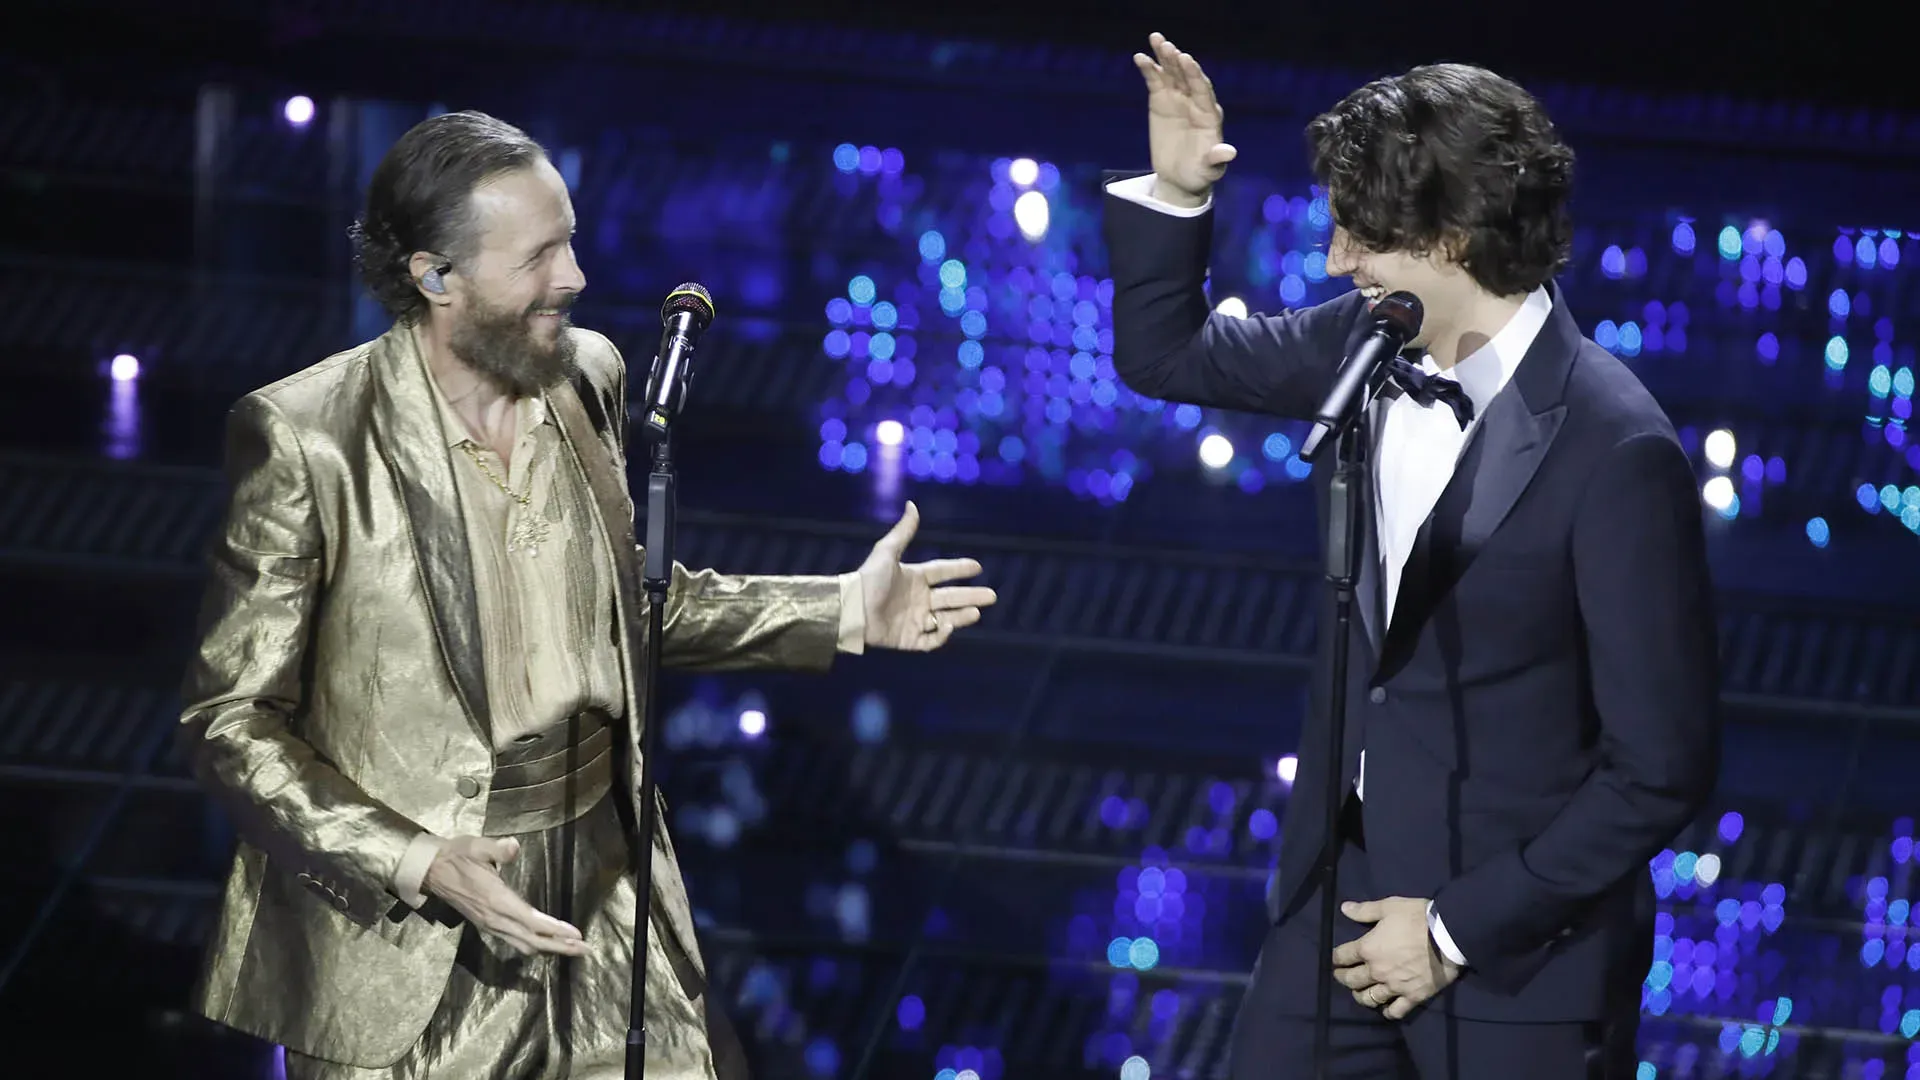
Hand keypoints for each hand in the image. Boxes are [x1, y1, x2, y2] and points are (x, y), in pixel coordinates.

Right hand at [423, 835, 588, 956]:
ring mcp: (491, 925)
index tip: (576, 934)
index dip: (554, 930)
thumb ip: (497, 848)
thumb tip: (513, 846)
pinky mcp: (488, 925)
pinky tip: (547, 944)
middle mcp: (495, 918)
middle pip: (533, 940)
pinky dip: (535, 945)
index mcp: (496, 900)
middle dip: (560, 946)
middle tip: (586, 949)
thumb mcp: (477, 846)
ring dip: (550, 949)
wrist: (432, 871)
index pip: (531, 921)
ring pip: (524, 944)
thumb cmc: (457, 856)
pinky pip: (515, 941)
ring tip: (573, 949)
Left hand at [858, 501, 996, 650]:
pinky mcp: (908, 640)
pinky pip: (930, 640)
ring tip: (977, 612)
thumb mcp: (887, 552)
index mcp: (914, 578)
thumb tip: (912, 505)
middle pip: (950, 598)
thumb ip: (903, 531)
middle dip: (971, 597)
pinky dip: (941, 635)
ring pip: (946, 619)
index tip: (977, 567)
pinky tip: (947, 626)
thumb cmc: (868, 580)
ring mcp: (914, 620)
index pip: (942, 572)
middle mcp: (917, 599)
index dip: (959, 568)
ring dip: (962, 616)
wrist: (852, 610)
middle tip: (992, 596)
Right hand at [1133, 31, 1237, 207]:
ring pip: (1172, 73)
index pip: (1202, 90)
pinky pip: (1155, 81)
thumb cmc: (1199, 174)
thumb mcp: (1209, 170)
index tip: (1186, 59)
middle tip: (1168, 46)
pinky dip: (1149, 69)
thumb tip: (1229, 152)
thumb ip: (1217, 159)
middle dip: (1178, 61)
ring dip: (1164, 57)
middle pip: (1187, 76)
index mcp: (1209, 114)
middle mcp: (1195, 101)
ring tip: (1156, 39)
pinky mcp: (1161, 101)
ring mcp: (1178, 99)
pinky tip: (1140, 57)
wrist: (1180, 178)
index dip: (1194, 75)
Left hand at [1331, 897, 1460, 1019]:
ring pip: (1370, 998)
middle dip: (1343, 978)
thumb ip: (1364, 910)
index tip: (1335, 959)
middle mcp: (1376, 971)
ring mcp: (1394, 986)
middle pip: (1352, 980)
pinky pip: (1396, 1010)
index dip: (1335, 957)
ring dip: (1361, 997)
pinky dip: (1388, 1012)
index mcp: (1368, 948)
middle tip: (1341, 976)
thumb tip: (1343, 909)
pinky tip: (1385, 1010)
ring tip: (1359, 994)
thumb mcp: (1389, 907)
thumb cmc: (1417, 918)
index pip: (1342, 956)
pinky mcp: (1412, 996)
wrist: (1448, 936)